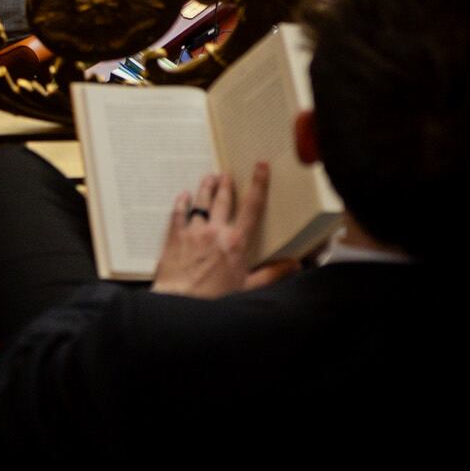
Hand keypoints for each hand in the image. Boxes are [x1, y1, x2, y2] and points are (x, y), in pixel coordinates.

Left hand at [150, 166, 294, 300]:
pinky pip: (178, 213)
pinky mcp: (176, 237)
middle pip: (223, 200)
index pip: (252, 207)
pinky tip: (183, 196)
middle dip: (226, 184)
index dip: (258, 185)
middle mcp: (216, 231)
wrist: (183, 303)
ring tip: (209, 178)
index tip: (260, 167)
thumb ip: (272, 274)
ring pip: (201, 202)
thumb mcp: (248, 288)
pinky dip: (181, 203)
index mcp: (236, 242)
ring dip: (206, 188)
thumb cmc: (215, 298)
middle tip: (227, 174)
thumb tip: (294, 265)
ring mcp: (194, 232)